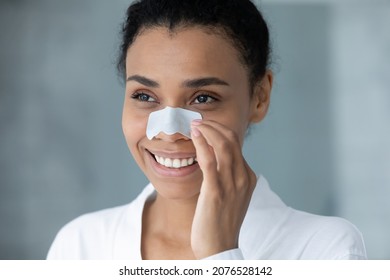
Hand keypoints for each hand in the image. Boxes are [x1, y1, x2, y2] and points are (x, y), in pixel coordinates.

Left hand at [190, 120, 256, 258]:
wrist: (220, 247)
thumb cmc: (221, 221)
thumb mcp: (231, 195)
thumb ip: (227, 176)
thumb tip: (214, 157)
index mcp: (247, 177)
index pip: (237, 145)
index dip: (221, 131)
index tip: (206, 125)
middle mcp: (243, 178)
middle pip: (232, 140)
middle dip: (214, 126)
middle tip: (198, 121)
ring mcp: (231, 184)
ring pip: (223, 146)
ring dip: (208, 130)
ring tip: (194, 124)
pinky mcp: (216, 192)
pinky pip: (210, 161)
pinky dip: (202, 144)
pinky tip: (194, 136)